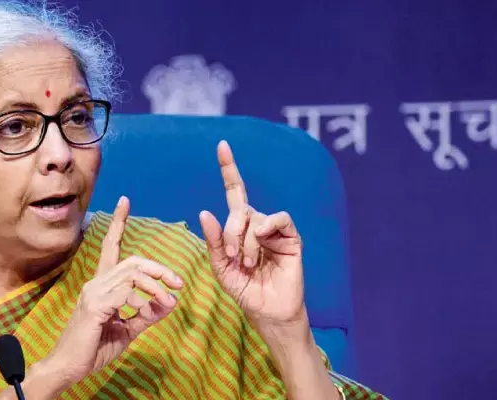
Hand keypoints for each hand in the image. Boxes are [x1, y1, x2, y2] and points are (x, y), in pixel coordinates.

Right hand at [46, 197, 182, 383]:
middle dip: (159, 267)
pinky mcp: (94, 306)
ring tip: (169, 300)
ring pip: (132, 274)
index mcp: (102, 285)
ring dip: (156, 286)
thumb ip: (147, 314)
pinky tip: (145, 311)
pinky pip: (125, 293)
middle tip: (178, 281)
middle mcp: (96, 283)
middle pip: (132, 260)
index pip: (111, 247)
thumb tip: (170, 301)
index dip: (118, 223)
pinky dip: (141, 300)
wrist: (69, 368)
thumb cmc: (94, 348)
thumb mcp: (128, 330)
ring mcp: (93, 293)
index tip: (125, 201)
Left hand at [199, 141, 306, 328]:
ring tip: (247, 262)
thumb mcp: (220, 266)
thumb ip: (213, 241)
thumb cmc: (244, 290)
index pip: (234, 191)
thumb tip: (205, 212)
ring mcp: (275, 230)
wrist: (267, 311)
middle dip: (229, 231)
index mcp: (239, 228)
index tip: (221, 145)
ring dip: (245, 240)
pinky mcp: (291, 237)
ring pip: (255, 216)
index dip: (229, 168)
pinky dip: (266, 228)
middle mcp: (257, 224)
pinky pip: (279, 218)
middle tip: (230, 255)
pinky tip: (262, 243)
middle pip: (239, 208)